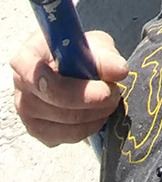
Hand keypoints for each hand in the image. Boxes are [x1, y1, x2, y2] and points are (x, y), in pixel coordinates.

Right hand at [10, 30, 127, 146]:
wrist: (72, 65)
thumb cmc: (78, 51)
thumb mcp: (95, 45)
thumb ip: (106, 57)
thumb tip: (120, 71)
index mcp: (26, 58)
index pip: (39, 76)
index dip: (75, 87)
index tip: (106, 88)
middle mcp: (22, 88)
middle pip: (59, 103)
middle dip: (95, 101)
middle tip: (116, 92)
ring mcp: (27, 114)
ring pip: (68, 123)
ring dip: (97, 115)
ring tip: (111, 100)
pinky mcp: (38, 132)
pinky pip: (69, 137)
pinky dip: (90, 127)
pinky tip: (98, 113)